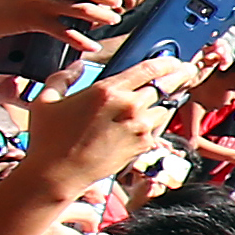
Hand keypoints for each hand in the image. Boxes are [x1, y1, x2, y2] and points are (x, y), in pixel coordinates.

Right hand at [17, 57, 189, 195]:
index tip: (175, 60)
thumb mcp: (46, 101)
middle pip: (167, 85)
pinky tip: (148, 119)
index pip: (149, 68)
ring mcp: (139, 127)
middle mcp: (129, 106)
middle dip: (181, 76)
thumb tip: (76, 66)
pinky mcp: (143, 144)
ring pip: (165, 107)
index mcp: (107, 91)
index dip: (167, 61)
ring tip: (167, 96)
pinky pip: (158, 127)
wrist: (58, 174)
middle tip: (188, 71)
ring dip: (167, 101)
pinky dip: (156, 121)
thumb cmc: (49, 139)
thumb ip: (62, 78)